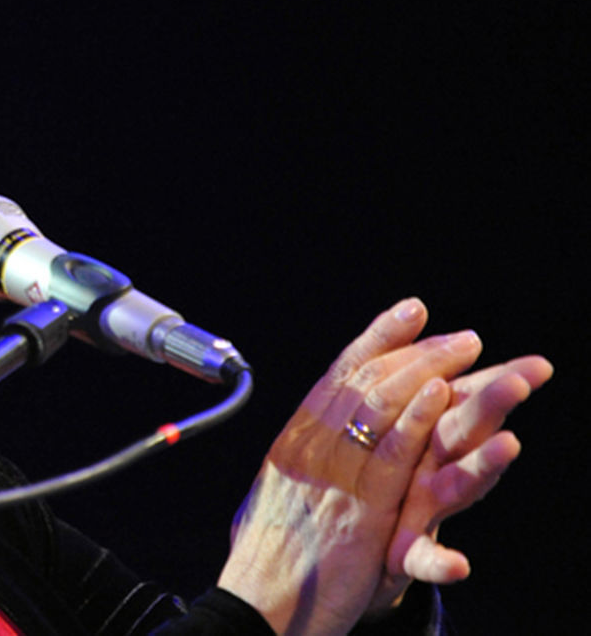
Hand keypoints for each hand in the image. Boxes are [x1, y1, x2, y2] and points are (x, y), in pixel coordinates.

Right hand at [218, 298, 486, 634]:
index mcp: (292, 444)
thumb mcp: (278, 497)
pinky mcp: (357, 511)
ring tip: (463, 349)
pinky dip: (414, 417)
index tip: (410, 312)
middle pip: (364, 382)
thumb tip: (311, 444)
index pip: (338, 376)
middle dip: (413, 350)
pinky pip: (388, 454)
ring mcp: (331, 477)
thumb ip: (302, 466)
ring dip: (426, 371)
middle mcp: (308, 450)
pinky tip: (439, 393)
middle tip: (454, 333)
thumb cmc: (268, 561)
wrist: (257, 605)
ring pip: (379, 407)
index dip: (378, 339)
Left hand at [367, 353, 551, 612]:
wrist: (352, 552)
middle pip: (465, 427)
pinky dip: (441, 562)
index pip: (459, 393)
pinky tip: (459, 565)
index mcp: (424, 432)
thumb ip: (403, 377)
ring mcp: (424, 511)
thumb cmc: (378, 477)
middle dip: (491, 402)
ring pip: (458, 485)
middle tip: (524, 377)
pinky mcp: (409, 553)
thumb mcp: (387, 422)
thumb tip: (414, 311)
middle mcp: (432, 466)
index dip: (487, 374)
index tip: (524, 353)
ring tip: (510, 445)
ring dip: (483, 466)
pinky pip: (424, 558)